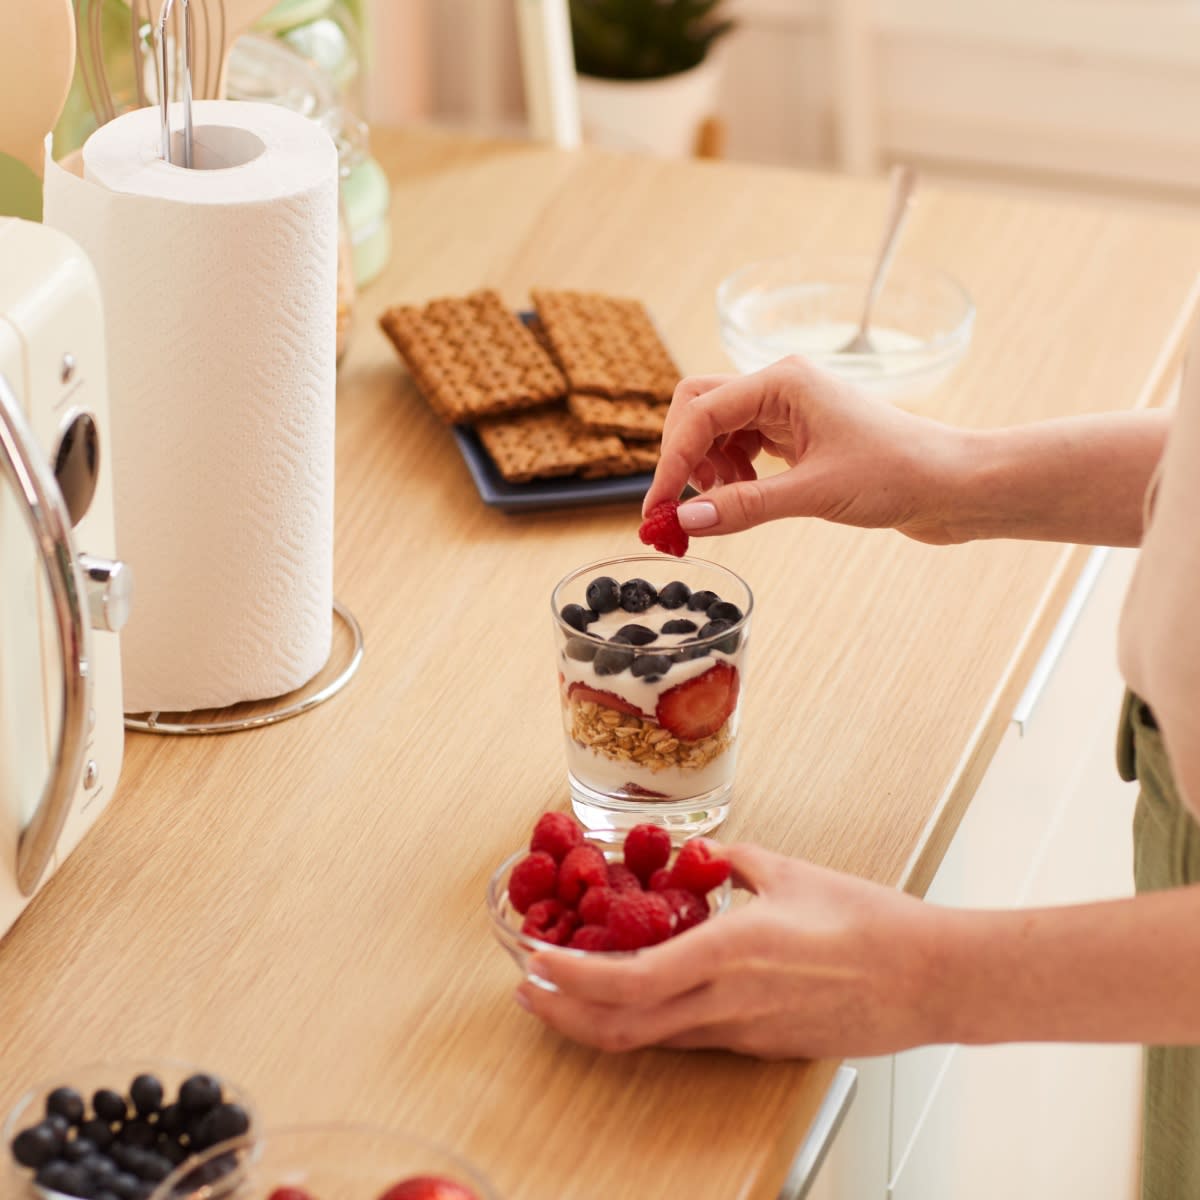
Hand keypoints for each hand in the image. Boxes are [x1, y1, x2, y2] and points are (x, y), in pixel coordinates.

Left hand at [516, 843, 945, 1058]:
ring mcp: (742, 1033)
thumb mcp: (788, 871)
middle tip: (527, 988)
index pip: (626, 981)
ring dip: (596, 1020)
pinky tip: (636, 993)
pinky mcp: (758, 1045)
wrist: (928, 979)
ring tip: (564, 993)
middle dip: (562, 1013)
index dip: (570, 976)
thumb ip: (729, 861)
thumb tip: (691, 854)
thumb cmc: (866, 922)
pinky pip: (687, 1036)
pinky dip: (645, 1019)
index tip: (534, 958)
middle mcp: (725, 1004)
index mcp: (728, 954)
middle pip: (621, 1029)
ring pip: (649, 1039)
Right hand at [642, 357, 968, 542]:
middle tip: (679, 508)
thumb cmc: (900, 474)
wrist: (952, 485)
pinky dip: (729, 474)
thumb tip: (685, 522)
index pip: (700, 412)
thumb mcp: (814, 494)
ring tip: (722, 506)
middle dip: (683, 457)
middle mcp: (781, 386)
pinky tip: (743, 498)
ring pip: (717, 429)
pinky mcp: (797, 435)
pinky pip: (741, 446)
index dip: (671, 462)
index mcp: (783, 381)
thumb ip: (744, 506)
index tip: (657, 510)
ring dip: (706, 469)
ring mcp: (788, 409)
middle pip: (699, 408)